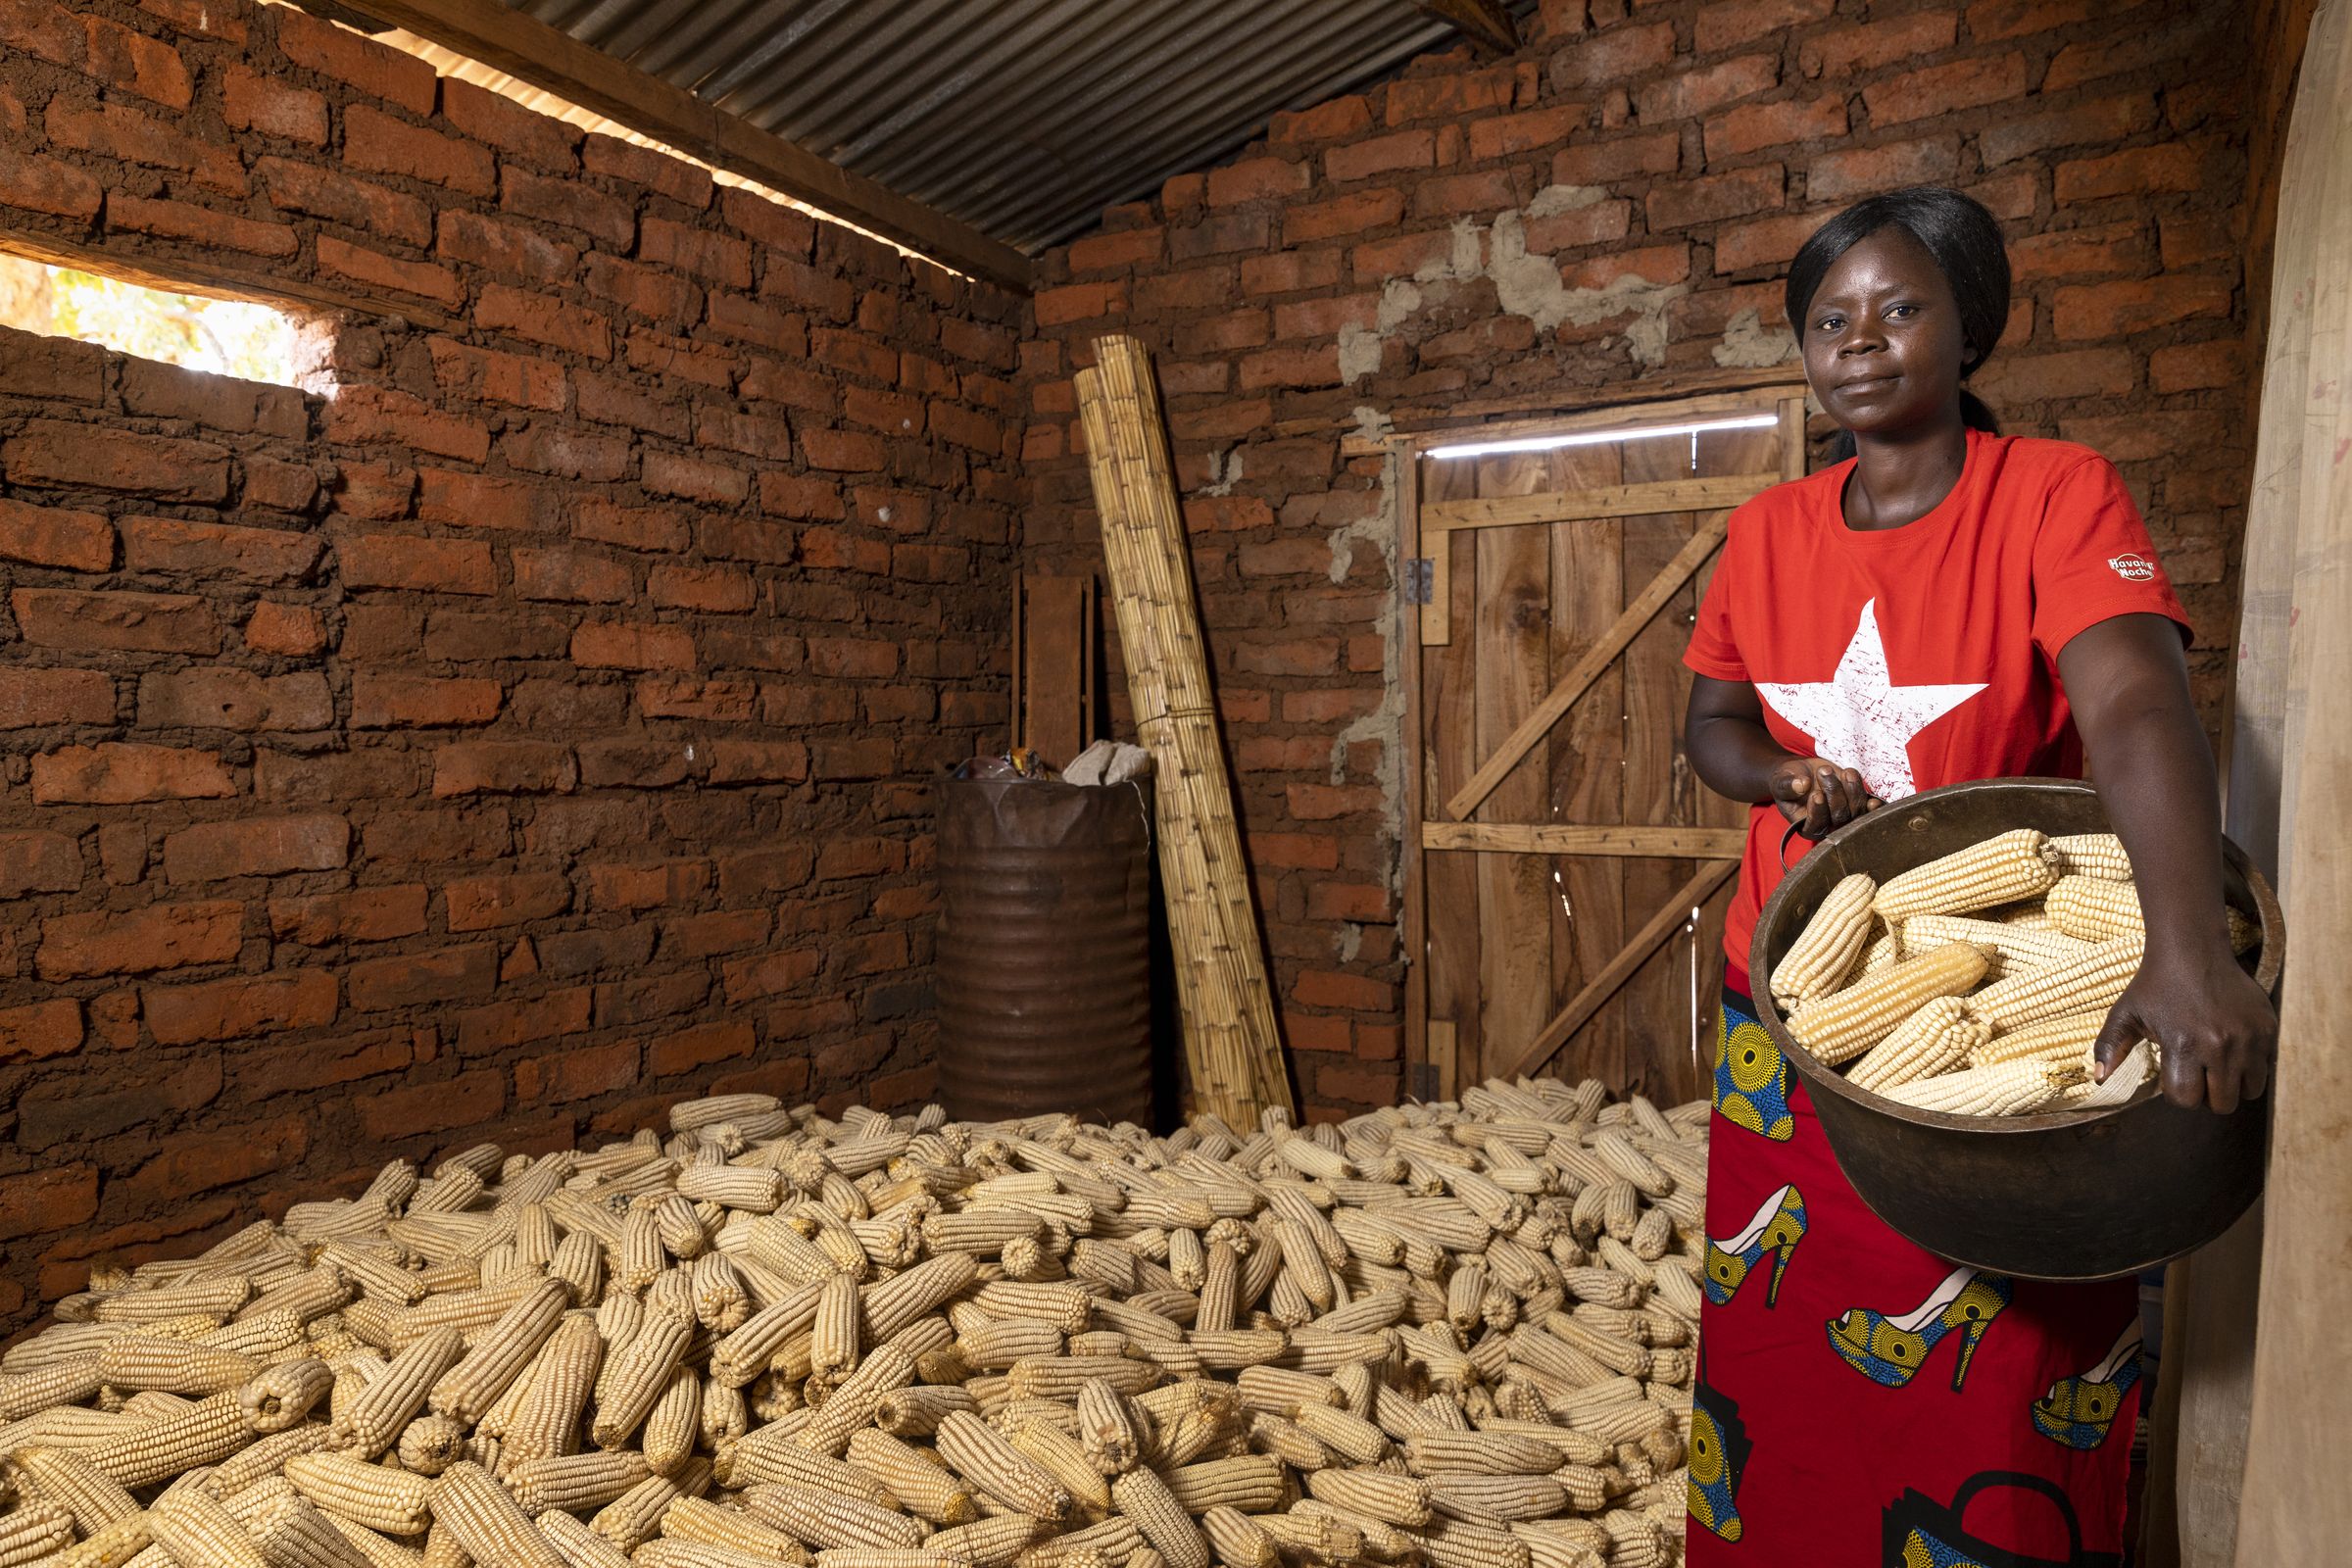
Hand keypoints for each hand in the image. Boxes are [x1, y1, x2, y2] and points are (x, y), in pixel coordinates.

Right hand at [1767, 756, 1880, 839]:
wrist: (1803, 772)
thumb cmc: (1789, 780)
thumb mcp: (1781, 781)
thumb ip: (1787, 785)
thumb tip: (1800, 785)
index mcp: (1805, 825)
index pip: (1815, 825)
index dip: (1818, 812)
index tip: (1816, 795)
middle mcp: (1827, 826)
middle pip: (1839, 817)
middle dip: (1834, 793)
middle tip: (1823, 771)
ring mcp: (1845, 816)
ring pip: (1856, 812)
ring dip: (1853, 792)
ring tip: (1845, 772)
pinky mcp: (1857, 805)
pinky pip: (1868, 809)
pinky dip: (1873, 806)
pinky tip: (1873, 801)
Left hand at [2091, 942, 2277, 1113]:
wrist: (2193, 949)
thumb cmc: (2154, 984)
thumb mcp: (2125, 1013)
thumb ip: (2110, 1048)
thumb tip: (2099, 1082)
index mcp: (2183, 1045)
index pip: (2186, 1099)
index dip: (2178, 1094)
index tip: (2174, 1076)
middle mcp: (2220, 1045)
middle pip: (2222, 1104)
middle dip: (2207, 1097)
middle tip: (2198, 1075)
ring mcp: (2249, 1038)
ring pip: (2249, 1091)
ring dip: (2233, 1085)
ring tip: (2216, 1066)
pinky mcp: (2268, 1029)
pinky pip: (2266, 1067)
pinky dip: (2250, 1066)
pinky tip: (2232, 1048)